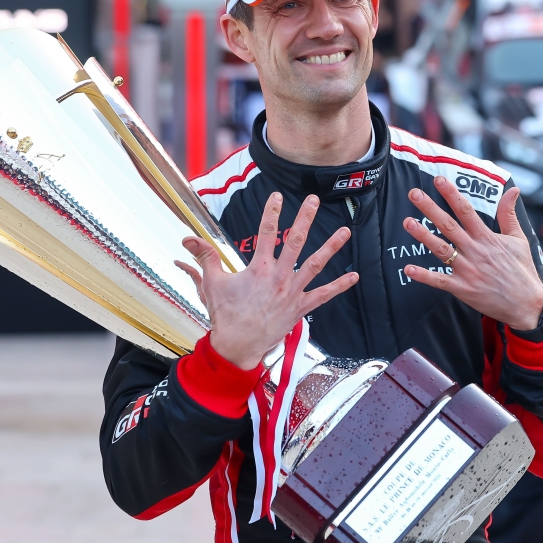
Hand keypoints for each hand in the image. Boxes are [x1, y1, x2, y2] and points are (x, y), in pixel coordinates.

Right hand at [176, 193, 356, 369]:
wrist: (238, 346)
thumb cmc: (225, 315)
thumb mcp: (212, 283)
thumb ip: (204, 257)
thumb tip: (188, 238)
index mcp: (258, 269)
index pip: (266, 233)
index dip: (271, 213)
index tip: (277, 196)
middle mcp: (278, 277)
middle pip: (295, 242)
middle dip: (305, 219)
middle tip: (313, 200)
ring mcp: (292, 292)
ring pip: (315, 265)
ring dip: (331, 247)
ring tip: (345, 232)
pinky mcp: (300, 308)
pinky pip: (323, 296)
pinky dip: (339, 286)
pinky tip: (354, 276)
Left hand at [402, 177, 542, 330]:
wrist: (527, 304)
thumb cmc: (522, 271)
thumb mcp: (519, 239)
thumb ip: (509, 214)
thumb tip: (513, 189)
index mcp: (487, 237)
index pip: (466, 210)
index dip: (451, 194)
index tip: (439, 180)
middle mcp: (475, 251)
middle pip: (448, 225)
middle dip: (430, 208)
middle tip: (414, 194)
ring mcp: (467, 270)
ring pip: (441, 249)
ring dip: (423, 236)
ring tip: (407, 222)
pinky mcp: (463, 288)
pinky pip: (440, 280)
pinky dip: (424, 275)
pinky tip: (408, 268)